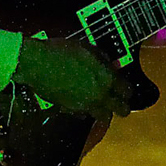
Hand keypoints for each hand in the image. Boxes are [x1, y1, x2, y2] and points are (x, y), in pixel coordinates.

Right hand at [13, 33, 132, 118]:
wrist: (38, 64)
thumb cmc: (63, 52)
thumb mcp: (89, 49)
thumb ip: (104, 59)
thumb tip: (112, 66)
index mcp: (107, 79)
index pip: (127, 91)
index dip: (127, 90)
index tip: (125, 89)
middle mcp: (99, 96)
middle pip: (121, 110)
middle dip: (122, 107)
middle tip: (120, 104)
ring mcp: (85, 106)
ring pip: (102, 116)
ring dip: (104, 111)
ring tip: (101, 105)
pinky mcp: (70, 110)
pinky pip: (84, 114)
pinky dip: (85, 110)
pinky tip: (81, 102)